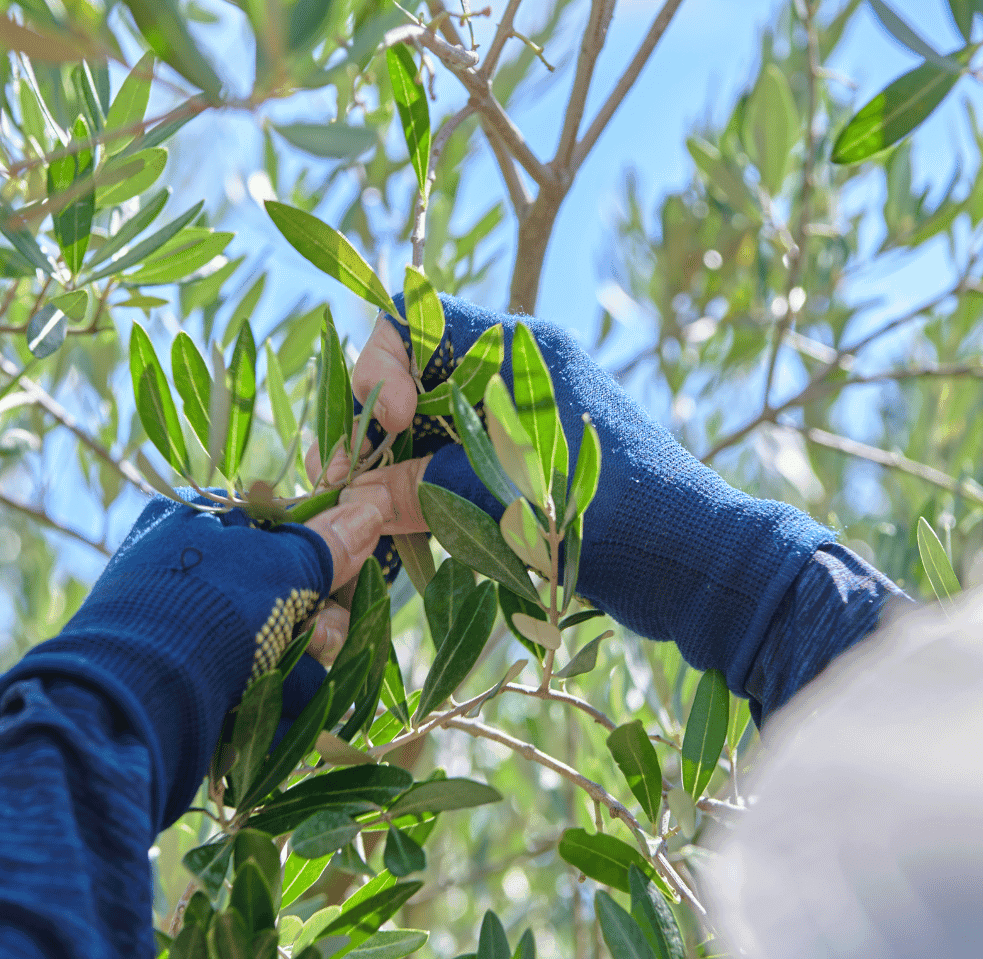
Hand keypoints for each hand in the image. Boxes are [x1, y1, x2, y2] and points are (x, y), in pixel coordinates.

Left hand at [0, 490, 383, 828]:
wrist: (137, 708)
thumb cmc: (207, 616)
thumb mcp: (278, 569)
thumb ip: (327, 543)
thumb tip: (369, 508)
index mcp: (199, 522)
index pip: (285, 524)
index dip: (326, 549)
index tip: (351, 568)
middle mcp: (193, 570)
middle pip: (291, 584)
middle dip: (319, 613)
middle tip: (315, 634)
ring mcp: (192, 626)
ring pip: (283, 633)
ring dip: (305, 654)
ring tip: (293, 671)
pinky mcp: (197, 678)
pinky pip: (261, 673)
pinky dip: (279, 688)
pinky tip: (280, 700)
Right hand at [307, 293, 834, 713]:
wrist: (690, 561)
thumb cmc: (608, 508)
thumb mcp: (501, 493)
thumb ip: (417, 487)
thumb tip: (348, 497)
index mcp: (518, 351)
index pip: (417, 321)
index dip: (381, 366)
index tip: (385, 426)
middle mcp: (515, 377)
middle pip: (413, 381)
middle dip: (372, 429)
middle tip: (344, 482)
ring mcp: (519, 425)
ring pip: (430, 431)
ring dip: (393, 467)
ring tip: (364, 514)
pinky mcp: (522, 471)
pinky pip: (454, 467)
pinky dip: (424, 493)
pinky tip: (401, 528)